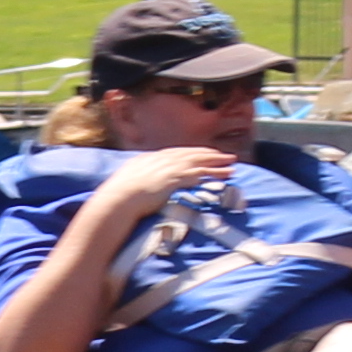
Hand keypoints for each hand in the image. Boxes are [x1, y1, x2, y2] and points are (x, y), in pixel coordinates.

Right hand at [104, 144, 232, 226]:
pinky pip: (199, 174)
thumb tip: (143, 185)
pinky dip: (213, 173)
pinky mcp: (176, 179)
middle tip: (225, 155)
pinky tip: (224, 175)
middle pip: (191, 154)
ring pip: (199, 162)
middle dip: (209, 154)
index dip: (192, 154)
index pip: (176, 153)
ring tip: (232, 163)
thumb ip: (140, 180)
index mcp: (150, 158)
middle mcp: (162, 159)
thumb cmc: (120, 196)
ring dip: (217, 163)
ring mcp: (169, 168)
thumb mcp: (129, 183)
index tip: (204, 154)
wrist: (119, 199)